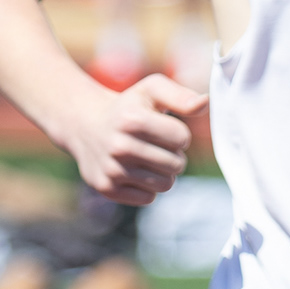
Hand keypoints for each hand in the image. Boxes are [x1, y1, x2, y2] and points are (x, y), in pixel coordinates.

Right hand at [67, 72, 208, 203]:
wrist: (85, 125)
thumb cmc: (128, 107)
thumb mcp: (152, 90)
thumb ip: (180, 95)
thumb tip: (204, 103)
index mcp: (132, 120)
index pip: (182, 138)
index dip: (179, 134)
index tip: (164, 128)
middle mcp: (119, 146)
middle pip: (176, 165)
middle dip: (174, 155)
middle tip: (157, 145)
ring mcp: (111, 169)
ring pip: (165, 184)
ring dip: (163, 172)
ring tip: (148, 158)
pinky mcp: (107, 188)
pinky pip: (148, 198)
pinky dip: (147, 186)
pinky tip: (134, 170)